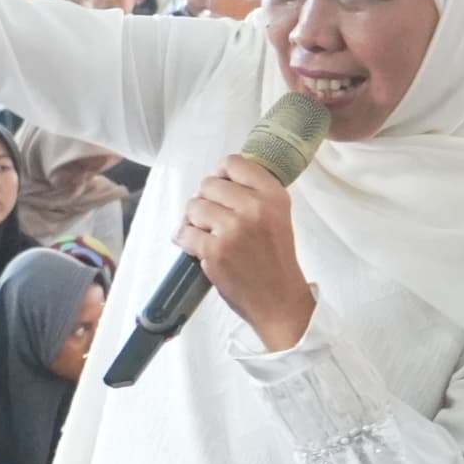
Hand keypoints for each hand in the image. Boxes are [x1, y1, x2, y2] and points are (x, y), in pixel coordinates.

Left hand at [176, 153, 315, 351]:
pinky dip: (184, 239)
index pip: (233, 163)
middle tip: (213, 219)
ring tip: (207, 234)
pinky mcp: (215, 251)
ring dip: (194, 221)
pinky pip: (184, 232)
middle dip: (205, 201)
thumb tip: (218, 177)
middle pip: (208, 184)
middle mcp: (254, 207)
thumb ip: (252, 193)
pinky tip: (195, 246)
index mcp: (273, 195)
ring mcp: (233, 229)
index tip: (220, 190)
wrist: (279, 299)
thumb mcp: (277, 215)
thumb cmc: (275, 258)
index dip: (221, 175)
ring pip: (193, 206)